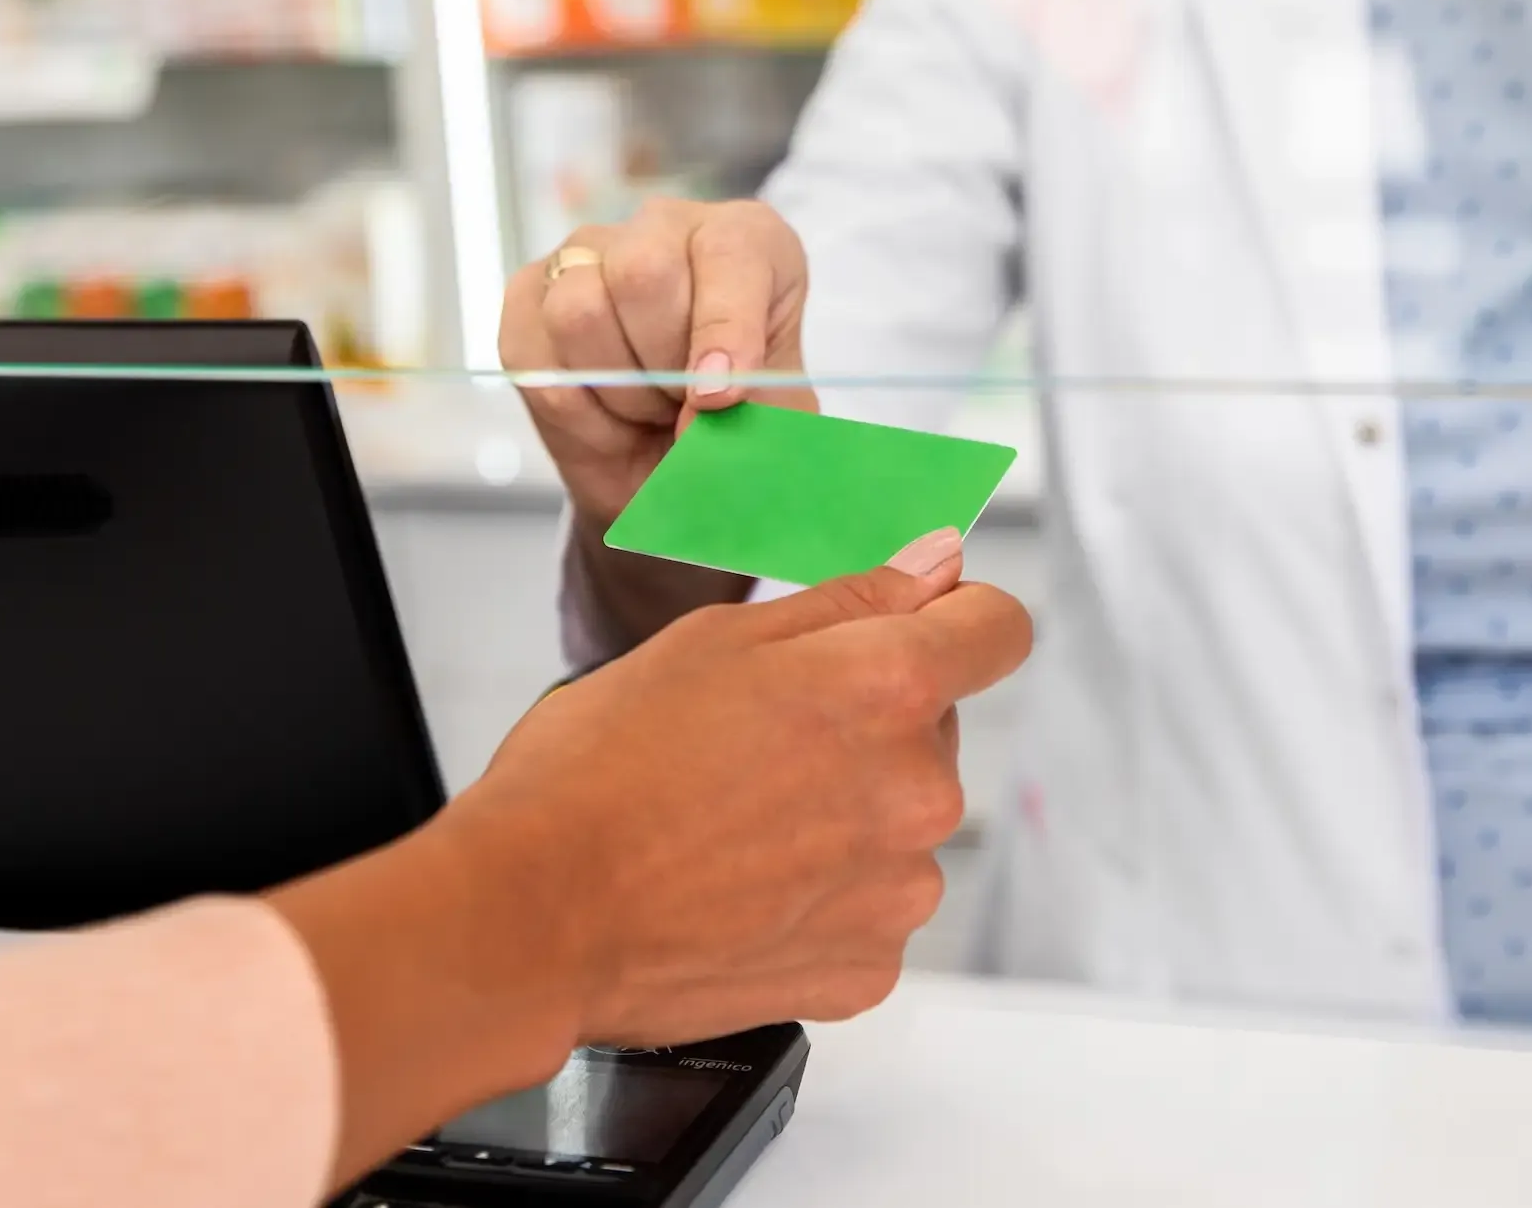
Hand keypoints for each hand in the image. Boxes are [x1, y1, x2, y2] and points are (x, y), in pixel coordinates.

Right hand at [456, 527, 1029, 1046]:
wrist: (534, 915)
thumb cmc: (599, 771)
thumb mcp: (716, 641)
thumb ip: (852, 598)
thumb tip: (937, 564)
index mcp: (887, 689)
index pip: (997, 629)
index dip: (956, 616)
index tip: (919, 626)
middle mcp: (917, 793)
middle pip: (933, 728)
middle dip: (866, 722)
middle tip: (755, 739)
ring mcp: (897, 892)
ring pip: (900, 821)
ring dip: (845, 812)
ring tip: (735, 821)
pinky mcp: (866, 968)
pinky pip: (870, 906)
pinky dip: (822, 894)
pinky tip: (742, 884)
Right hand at [499, 198, 814, 529]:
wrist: (675, 467)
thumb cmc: (733, 425)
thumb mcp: (774, 422)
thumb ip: (753, 410)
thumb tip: (696, 410)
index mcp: (746, 238)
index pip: (728, 253)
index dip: (722, 329)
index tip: (719, 397)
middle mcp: (664, 229)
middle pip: (642, 272)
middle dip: (662, 366)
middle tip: (685, 405)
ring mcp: (587, 254)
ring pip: (579, 311)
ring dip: (618, 389)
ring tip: (650, 407)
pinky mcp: (529, 295)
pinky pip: (533, 356)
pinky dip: (575, 410)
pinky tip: (608, 415)